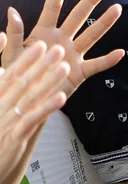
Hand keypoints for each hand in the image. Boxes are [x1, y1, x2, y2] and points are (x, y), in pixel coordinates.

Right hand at [0, 33, 69, 183]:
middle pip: (23, 82)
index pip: (12, 76)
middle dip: (41, 65)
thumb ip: (2, 90)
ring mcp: (7, 122)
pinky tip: (61, 97)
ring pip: (30, 97)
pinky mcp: (14, 137)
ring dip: (48, 81)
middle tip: (58, 49)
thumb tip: (5, 73)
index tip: (41, 46)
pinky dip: (47, 107)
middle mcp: (0, 107)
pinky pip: (32, 119)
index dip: (27, 60)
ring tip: (65, 67)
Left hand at [3, 0, 124, 97]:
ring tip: (117, 9)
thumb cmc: (15, 76)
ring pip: (91, 36)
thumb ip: (13, 34)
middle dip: (91, 1)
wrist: (22, 101)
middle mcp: (61, 40)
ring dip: (104, 23)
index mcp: (42, 33)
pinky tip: (121, 53)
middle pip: (78, 16)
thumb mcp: (10, 54)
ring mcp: (72, 55)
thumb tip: (12, 12)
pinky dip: (108, 60)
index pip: (53, 8)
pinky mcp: (79, 73)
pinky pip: (96, 65)